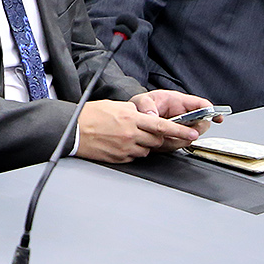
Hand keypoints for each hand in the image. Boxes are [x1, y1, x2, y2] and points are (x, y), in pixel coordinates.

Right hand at [74, 99, 200, 163]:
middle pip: (157, 140)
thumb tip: (145, 116)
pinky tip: (121, 144)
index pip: (162, 126)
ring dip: (144, 144)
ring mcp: (125, 148)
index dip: (180, 131)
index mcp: (131, 118)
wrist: (72, 130)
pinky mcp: (119, 157)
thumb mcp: (114, 106)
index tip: (192, 133)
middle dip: (159, 137)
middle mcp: (131, 134)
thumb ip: (133, 111)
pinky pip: (134, 156)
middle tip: (153, 133)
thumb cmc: (89, 116)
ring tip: (129, 137)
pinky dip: (132, 151)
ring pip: (147, 149)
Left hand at [131, 90, 218, 137]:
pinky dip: (171, 145)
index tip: (218, 117)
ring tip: (163, 135)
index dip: (213, 111)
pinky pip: (179, 145)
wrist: (135, 118)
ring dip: (179, 139)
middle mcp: (183, 116)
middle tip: (180, 131)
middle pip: (201, 124)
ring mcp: (181, 128)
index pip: (202, 105)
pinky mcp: (175, 139)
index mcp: (179, 102)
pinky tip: (160, 141)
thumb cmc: (141, 105)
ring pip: (191, 137)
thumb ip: (146, 106)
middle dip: (194, 130)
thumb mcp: (141, 101)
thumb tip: (152, 115)